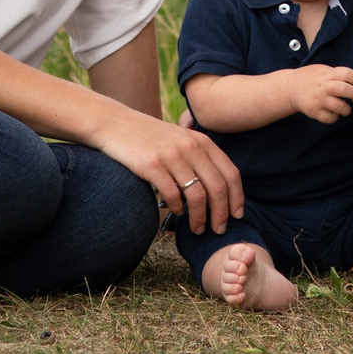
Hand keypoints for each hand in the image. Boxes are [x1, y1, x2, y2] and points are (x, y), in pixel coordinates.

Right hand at [86, 107, 243, 234]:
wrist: (116, 123)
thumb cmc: (150, 137)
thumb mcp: (181, 138)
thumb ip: (199, 156)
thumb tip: (217, 188)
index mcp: (202, 141)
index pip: (230, 173)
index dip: (237, 198)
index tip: (237, 215)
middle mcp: (191, 147)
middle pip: (217, 187)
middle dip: (221, 213)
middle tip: (219, 229)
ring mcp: (172, 156)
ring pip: (197, 195)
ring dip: (200, 217)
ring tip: (197, 228)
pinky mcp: (152, 165)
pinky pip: (172, 195)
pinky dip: (177, 208)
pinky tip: (175, 211)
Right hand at [291, 65, 352, 123]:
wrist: (291, 87)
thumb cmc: (311, 78)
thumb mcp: (323, 70)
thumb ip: (338, 74)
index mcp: (327, 74)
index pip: (348, 74)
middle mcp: (323, 87)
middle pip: (346, 90)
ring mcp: (318, 100)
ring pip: (341, 107)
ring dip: (347, 109)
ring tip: (345, 108)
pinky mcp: (314, 112)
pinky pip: (330, 118)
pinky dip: (335, 117)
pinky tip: (333, 113)